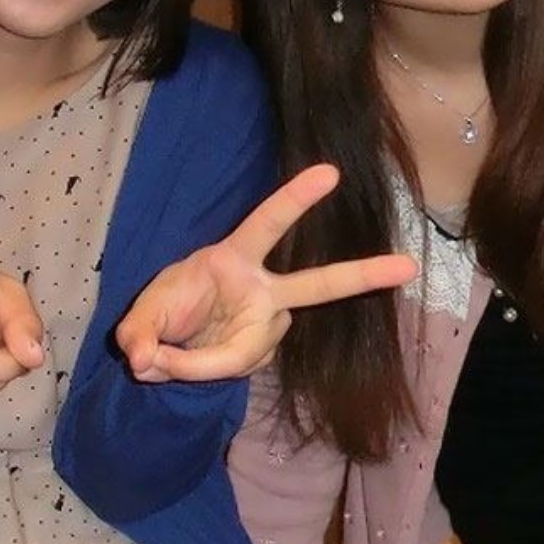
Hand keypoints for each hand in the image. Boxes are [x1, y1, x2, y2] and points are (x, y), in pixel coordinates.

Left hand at [116, 163, 418, 382]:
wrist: (166, 343)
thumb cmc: (163, 308)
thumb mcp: (138, 314)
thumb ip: (135, 334)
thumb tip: (144, 362)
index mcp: (234, 257)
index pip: (268, 223)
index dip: (295, 199)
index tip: (329, 172)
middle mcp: (263, 290)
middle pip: (319, 283)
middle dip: (365, 276)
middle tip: (407, 267)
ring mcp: (268, 324)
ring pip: (240, 352)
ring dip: (193, 361)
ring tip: (162, 355)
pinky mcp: (259, 352)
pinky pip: (231, 368)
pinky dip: (197, 371)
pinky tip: (187, 360)